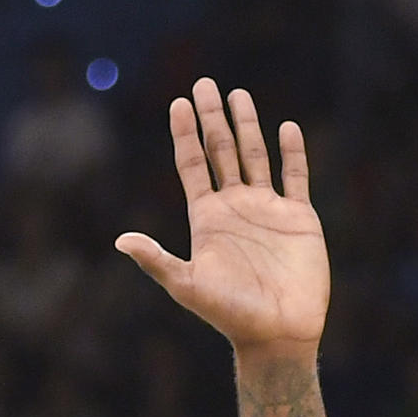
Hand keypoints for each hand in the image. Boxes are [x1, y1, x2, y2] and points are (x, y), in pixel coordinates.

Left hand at [116, 80, 327, 354]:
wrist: (276, 333)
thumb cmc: (229, 315)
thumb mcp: (187, 285)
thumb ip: (156, 259)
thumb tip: (119, 240)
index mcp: (206, 220)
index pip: (192, 165)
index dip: (185, 134)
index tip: (177, 103)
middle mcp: (234, 209)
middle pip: (221, 152)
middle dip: (212, 118)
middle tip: (204, 83)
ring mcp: (266, 210)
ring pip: (254, 156)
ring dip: (247, 125)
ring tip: (238, 94)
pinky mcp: (298, 217)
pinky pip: (295, 176)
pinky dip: (291, 151)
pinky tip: (285, 127)